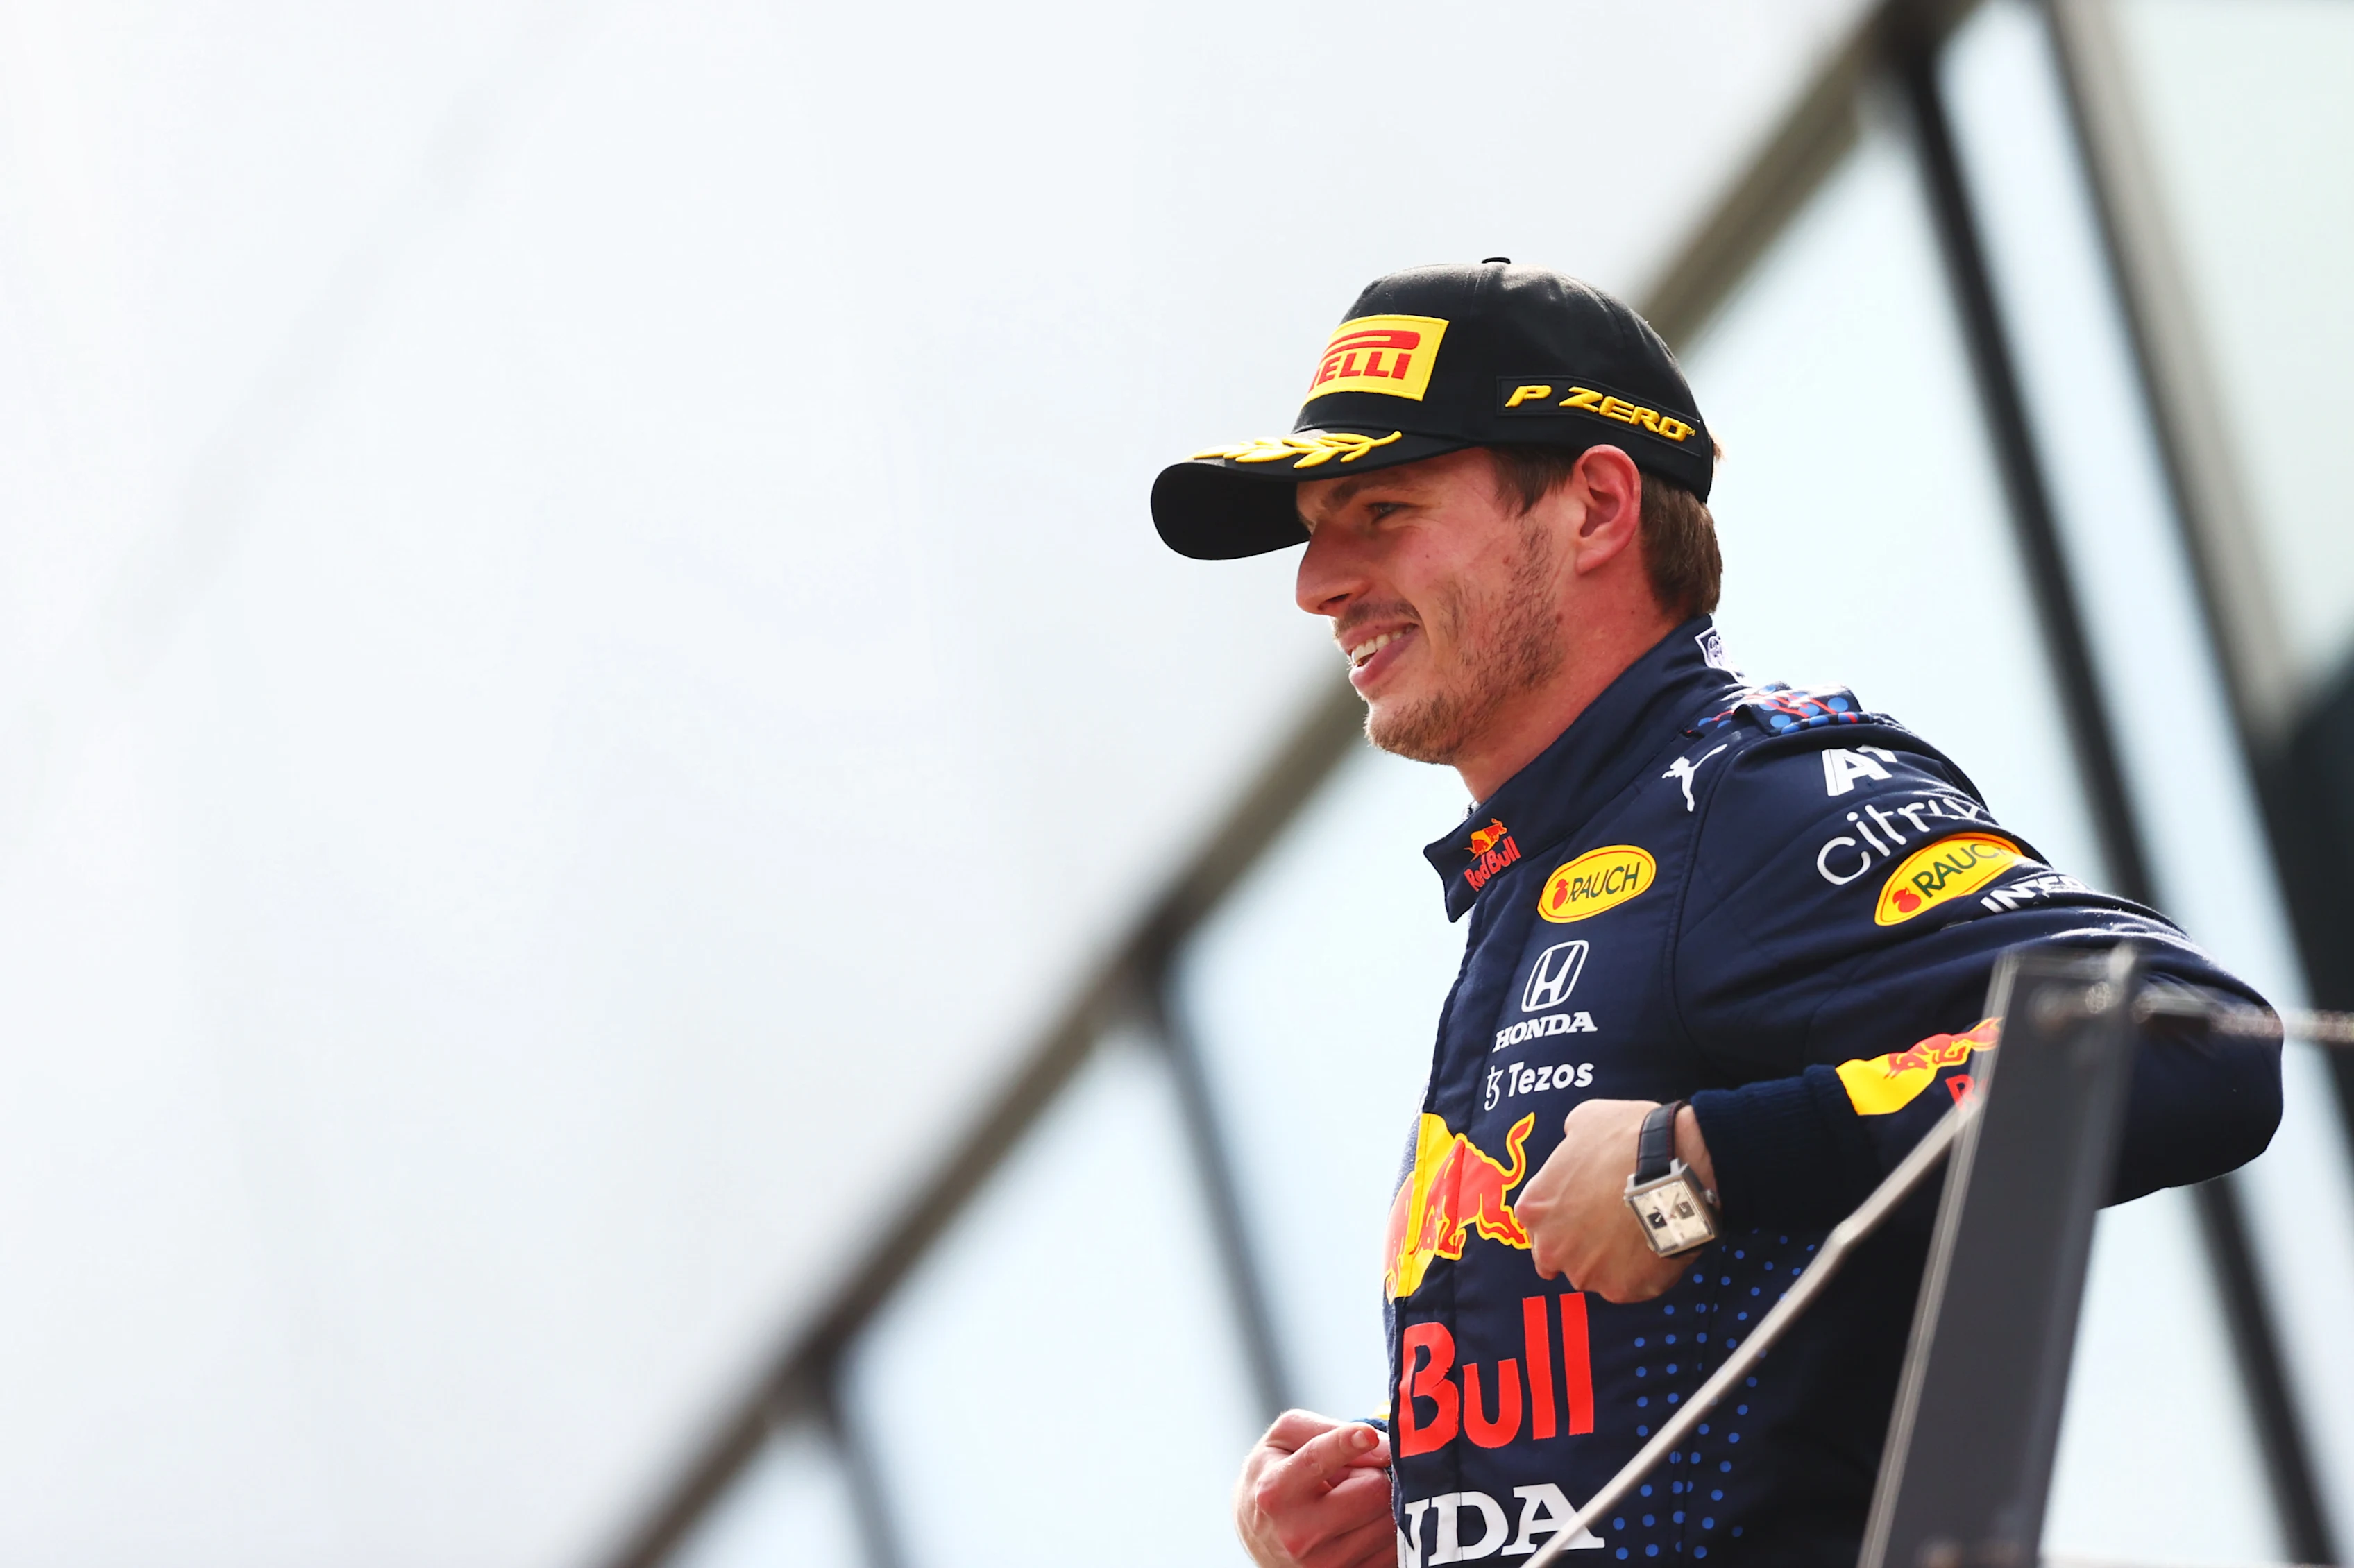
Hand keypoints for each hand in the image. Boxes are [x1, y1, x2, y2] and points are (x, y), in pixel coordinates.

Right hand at [1234, 1409, 1395, 1567]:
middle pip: (1373, 1489)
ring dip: (1379, 1505)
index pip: (1316, 1461)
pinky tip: (1360, 1527)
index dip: (1345, 1444)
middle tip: (1349, 1478)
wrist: (1260, 1537)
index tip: (1367, 1434)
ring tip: (1350, 1504)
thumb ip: (1327, 1430)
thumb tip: (1382, 1445)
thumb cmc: (1275, 1476)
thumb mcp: (1283, 1440)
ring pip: (1390, 1521)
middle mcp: (1297, 1533)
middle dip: (1370, 1474)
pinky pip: (1394, 1550)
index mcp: (1275, 1491)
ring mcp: (1324, 1565)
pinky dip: (1385, 1532)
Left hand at [1514, 1099, 1716, 1302]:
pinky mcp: (1623, 1290)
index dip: (1562, 1214)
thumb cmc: (1625, 1137)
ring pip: (1593, 1274)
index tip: (1584, 1205)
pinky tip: (1656, 1243)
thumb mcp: (1583, 1121)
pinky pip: (1628, 1286)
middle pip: (1557, 1256)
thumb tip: (1574, 1144)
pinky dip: (1639, 1272)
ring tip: (1637, 1232)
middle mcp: (1551, 1248)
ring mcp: (1587, 1273)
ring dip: (1609, 1260)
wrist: (1674, 1164)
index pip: (1536, 1223)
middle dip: (1578, 1244)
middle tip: (1609, 1223)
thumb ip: (1569, 1143)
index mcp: (1534, 1209)